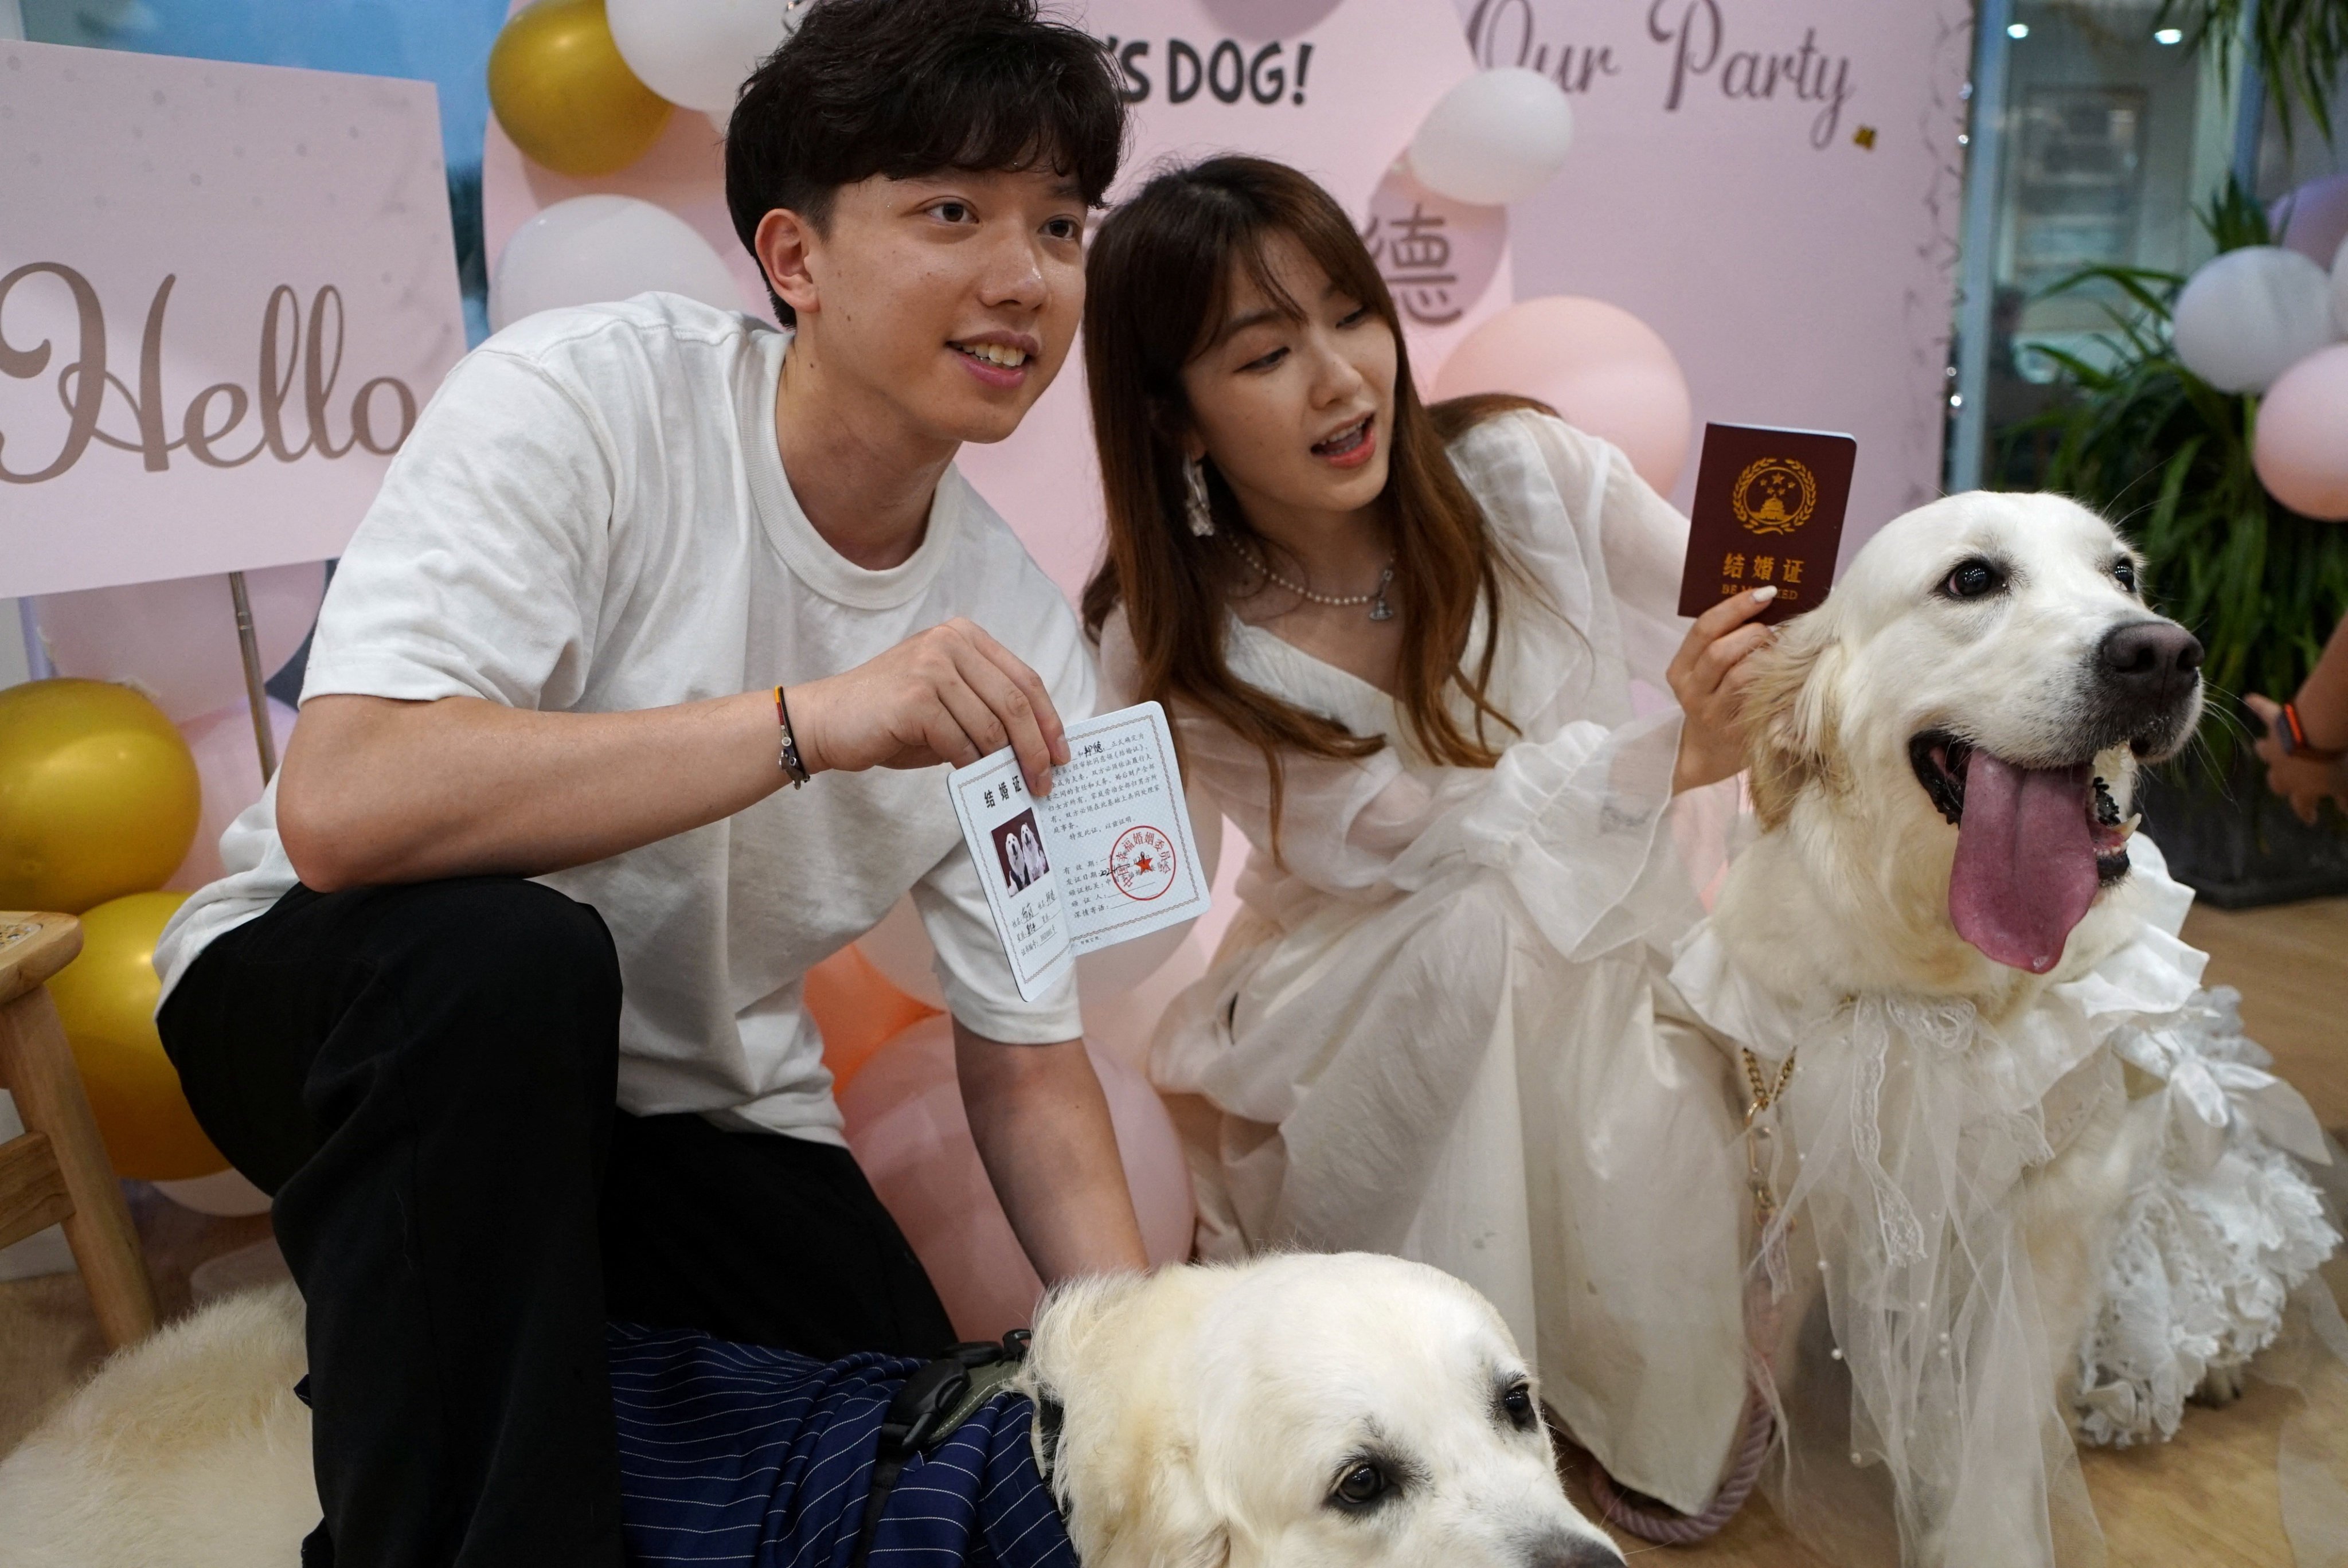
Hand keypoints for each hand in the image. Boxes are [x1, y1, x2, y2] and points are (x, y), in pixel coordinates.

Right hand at [786, 618, 1069, 791]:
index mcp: (963, 636)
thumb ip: (985, 711)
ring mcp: (931, 668)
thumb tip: (1035, 748)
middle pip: (1015, 702)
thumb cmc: (889, 718)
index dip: (1049, 719)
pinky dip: (971, 767)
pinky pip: (961, 743)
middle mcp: (949, 643)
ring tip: (1014, 787)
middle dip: (1036, 747)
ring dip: (1006, 764)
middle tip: (1045, 781)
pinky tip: (972, 780)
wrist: (825, 721)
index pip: (1024, 679)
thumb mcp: (946, 702)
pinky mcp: (916, 699)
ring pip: (991, 726)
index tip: (1062, 753)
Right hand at [1668, 587, 1777, 793]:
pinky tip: (1789, 673)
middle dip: (1754, 632)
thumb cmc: (1714, 698)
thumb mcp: (1705, 671)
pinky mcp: (1737, 732)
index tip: (1766, 592)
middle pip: (1720, 651)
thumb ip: (1722, 640)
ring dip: (1767, 657)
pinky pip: (1762, 699)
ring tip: (1780, 652)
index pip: (1703, 629)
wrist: (1708, 753)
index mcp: (1680, 670)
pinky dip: (1779, 681)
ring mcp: (1713, 715)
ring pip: (1742, 676)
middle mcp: (1692, 692)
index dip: (1735, 606)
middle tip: (1773, 630)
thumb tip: (1765, 599)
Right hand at [2244, 693, 2347, 825]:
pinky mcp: (2276, 722)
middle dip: (2281, 785)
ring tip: (2260, 747)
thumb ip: (2345, 799)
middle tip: (2285, 785)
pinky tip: (2250, 698)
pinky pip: (2264, 711)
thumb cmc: (2334, 763)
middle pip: (2277, 783)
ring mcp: (2276, 747)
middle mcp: (2283, 771)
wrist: (2318, 733)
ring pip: (2264, 751)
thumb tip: (2346, 813)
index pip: (2302, 806)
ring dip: (2264, 750)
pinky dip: (2257, 706)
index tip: (2311, 819)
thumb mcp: (2345, 786)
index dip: (2306, 813)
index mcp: (2301, 789)